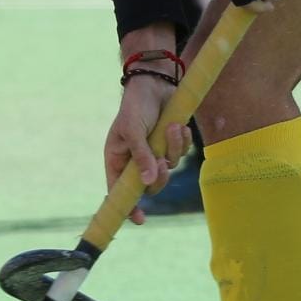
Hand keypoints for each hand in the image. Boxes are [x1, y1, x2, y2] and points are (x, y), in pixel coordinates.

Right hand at [105, 73, 193, 224]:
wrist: (155, 81)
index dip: (128, 207)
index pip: (120, 191)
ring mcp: (155, 152)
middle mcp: (136, 160)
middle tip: (163, 162)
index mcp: (118, 160)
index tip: (139, 219)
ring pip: (170, 167)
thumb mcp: (133, 130)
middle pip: (151, 185)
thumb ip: (141, 156)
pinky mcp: (170, 143)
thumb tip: (147, 181)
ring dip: (174, 148)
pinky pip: (181, 153)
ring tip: (171, 127)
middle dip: (160, 176)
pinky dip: (182, 141)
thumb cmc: (136, 104)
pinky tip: (179, 125)